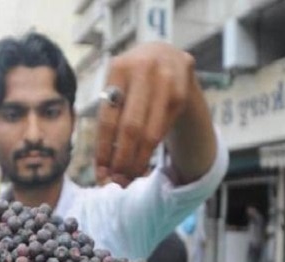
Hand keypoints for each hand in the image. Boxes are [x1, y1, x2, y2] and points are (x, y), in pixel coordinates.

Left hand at [95, 42, 197, 185]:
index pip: (107, 119)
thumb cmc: (133, 80)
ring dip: (138, 161)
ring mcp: (166, 79)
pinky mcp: (182, 92)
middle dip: (122, 160)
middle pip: (130, 128)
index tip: (101, 174)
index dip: (103, 150)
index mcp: (117, 68)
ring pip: (151, 133)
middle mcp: (143, 70)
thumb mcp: (117, 86)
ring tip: (128, 179)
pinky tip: (143, 163)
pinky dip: (152, 151)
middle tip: (116, 182)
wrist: (166, 55)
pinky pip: (163, 130)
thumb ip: (109, 119)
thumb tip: (104, 170)